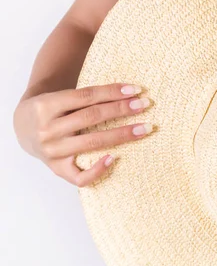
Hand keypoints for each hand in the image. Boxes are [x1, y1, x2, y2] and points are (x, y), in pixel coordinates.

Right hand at [14, 84, 152, 185]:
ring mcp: (52, 152)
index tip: (136, 89)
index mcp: (46, 105)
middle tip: (145, 104)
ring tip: (144, 128)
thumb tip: (126, 90)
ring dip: (122, 134)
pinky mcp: (57, 169)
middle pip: (92, 117)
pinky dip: (98, 170)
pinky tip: (114, 159)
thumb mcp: (58, 96)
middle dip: (122, 110)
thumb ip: (85, 95)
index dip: (113, 92)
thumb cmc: (50, 110)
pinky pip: (80, 176)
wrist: (22, 129)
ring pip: (92, 142)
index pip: (86, 96)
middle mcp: (48, 129)